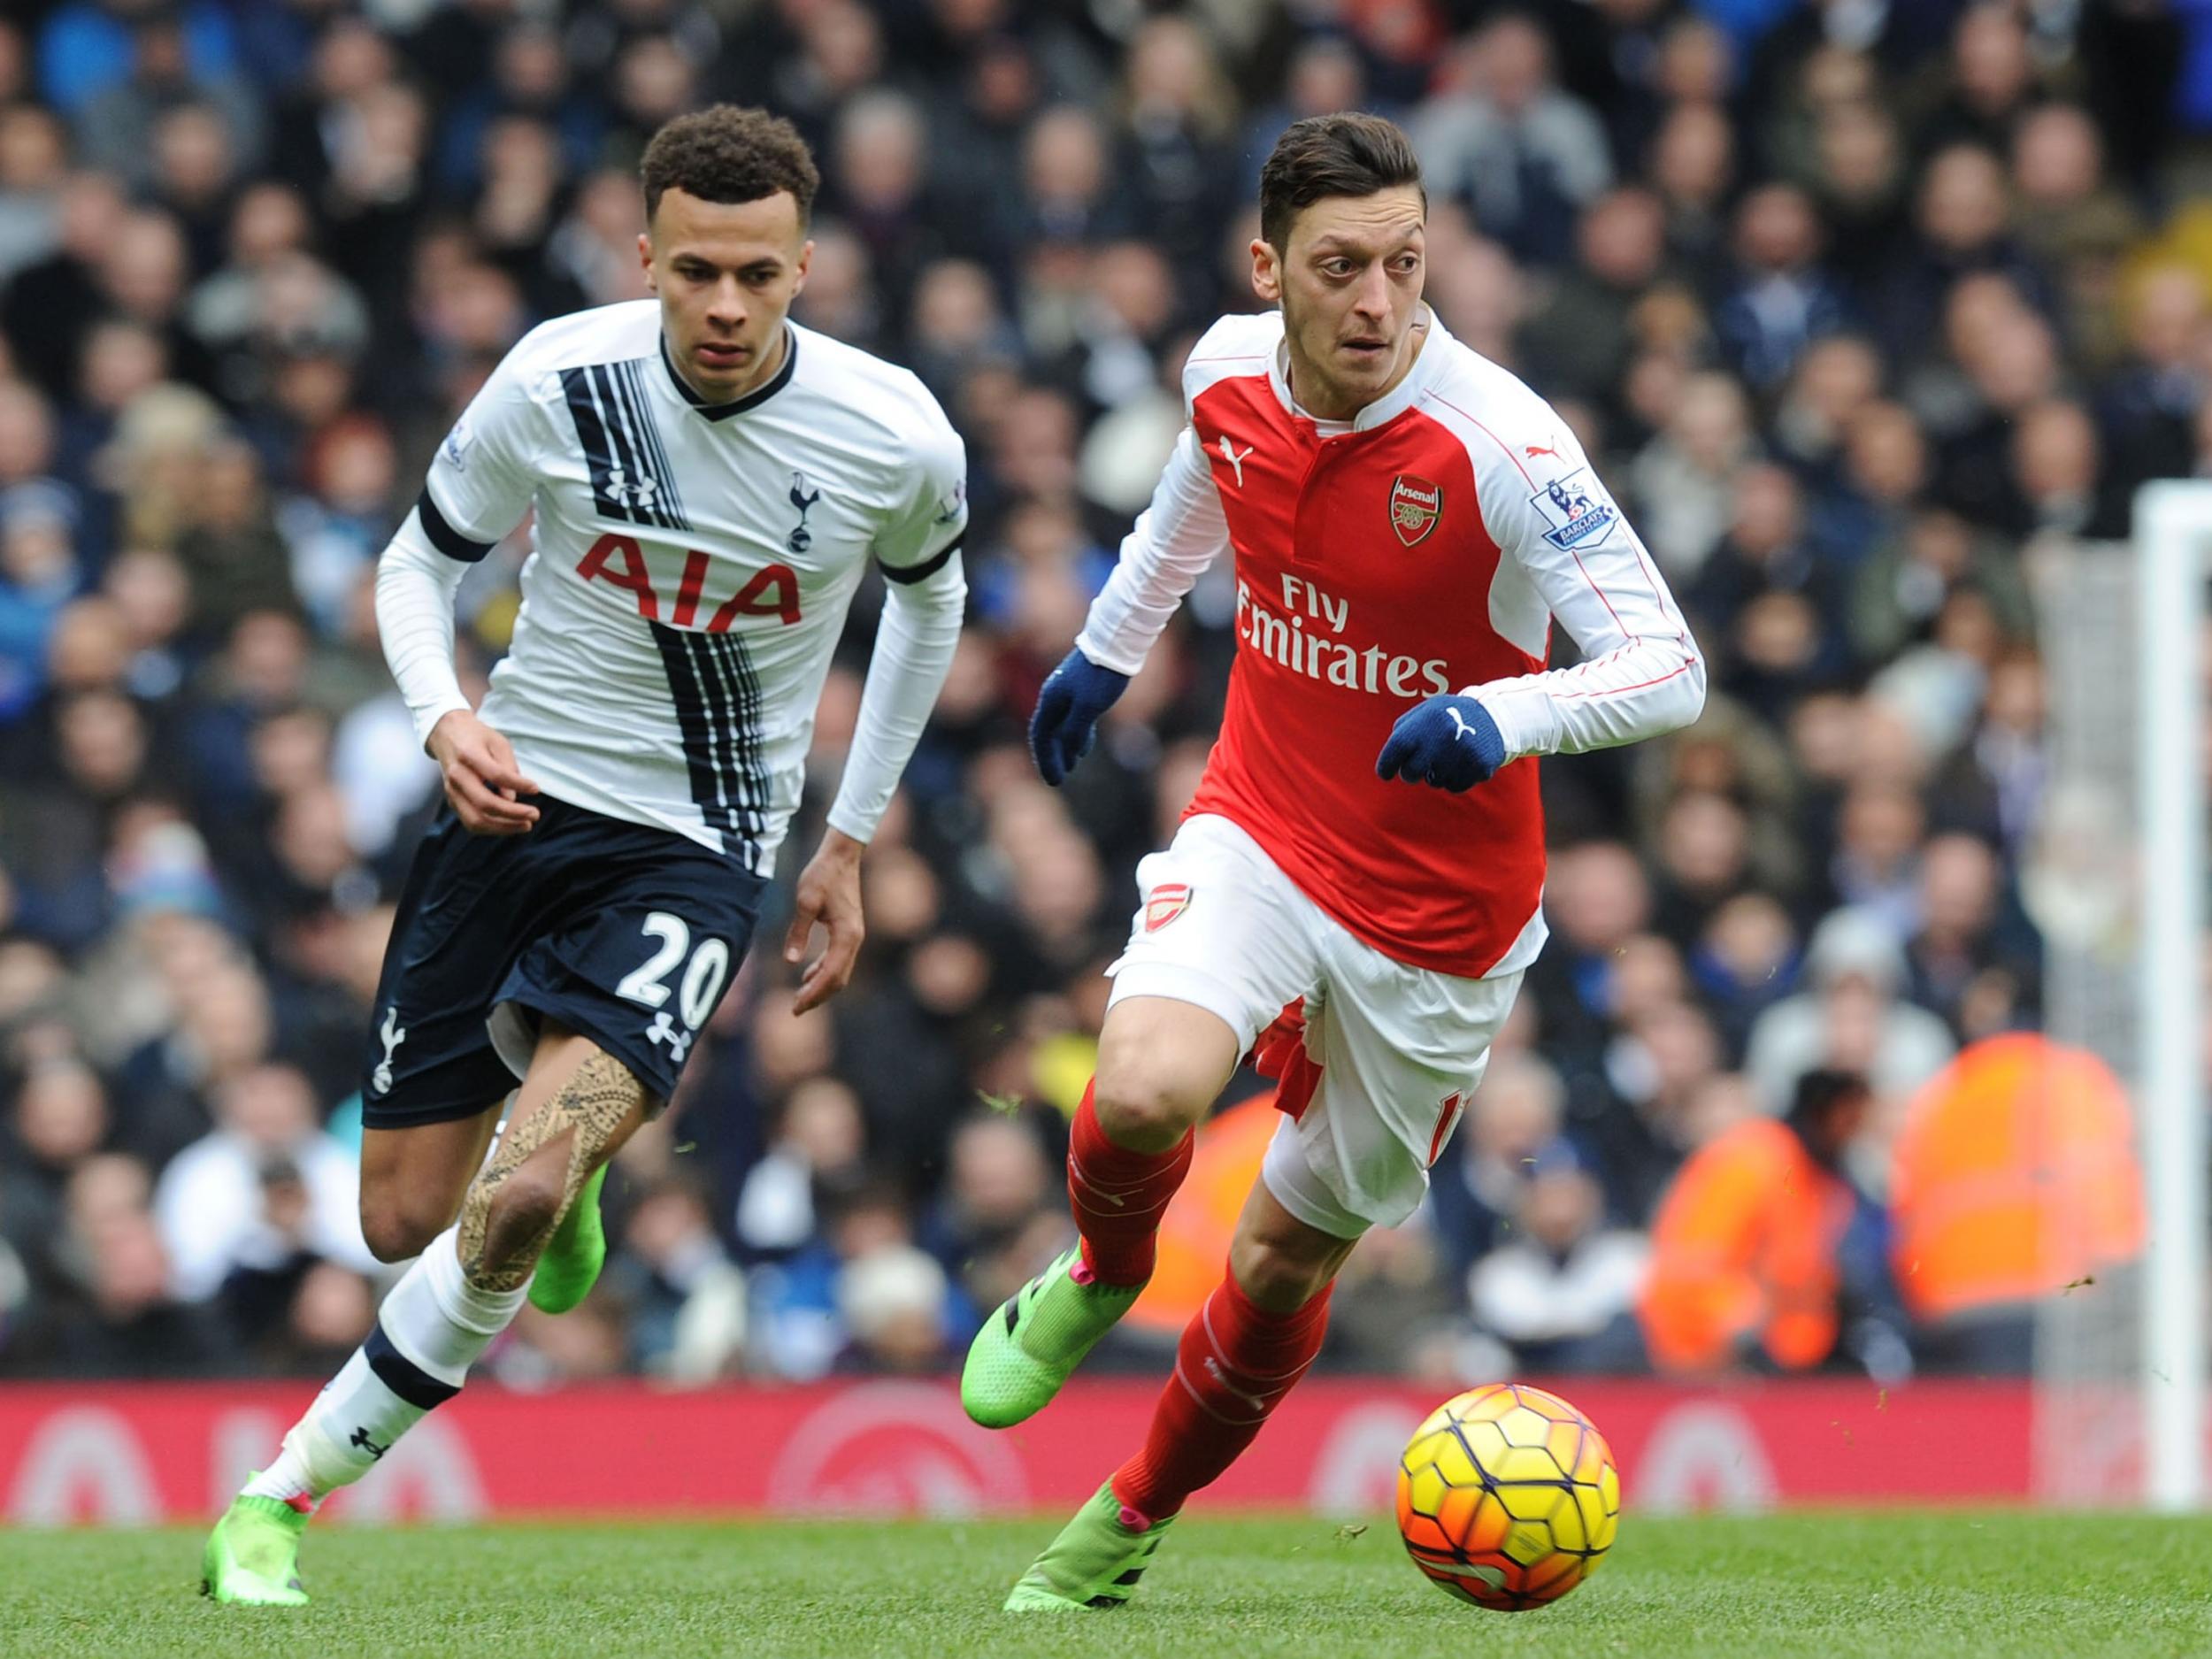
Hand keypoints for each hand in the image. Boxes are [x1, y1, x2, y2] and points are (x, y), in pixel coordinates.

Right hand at [427, 710, 539, 833]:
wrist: (446, 735)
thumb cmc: (476, 738)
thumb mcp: (498, 742)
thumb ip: (507, 768)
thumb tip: (511, 798)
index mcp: (468, 755)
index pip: (496, 775)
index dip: (518, 785)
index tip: (536, 789)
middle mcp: (457, 776)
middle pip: (485, 803)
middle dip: (513, 814)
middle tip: (534, 815)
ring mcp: (452, 792)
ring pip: (475, 820)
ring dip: (503, 828)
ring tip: (525, 825)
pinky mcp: (452, 801)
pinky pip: (471, 822)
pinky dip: (492, 828)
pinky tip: (510, 824)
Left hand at [784, 829, 864, 1013]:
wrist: (841, 855)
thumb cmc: (822, 875)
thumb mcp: (805, 901)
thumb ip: (798, 932)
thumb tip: (790, 962)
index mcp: (846, 935)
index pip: (830, 974)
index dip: (813, 993)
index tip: (795, 1007)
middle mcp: (854, 939)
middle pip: (838, 979)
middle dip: (817, 996)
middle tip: (794, 1009)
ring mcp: (854, 936)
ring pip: (840, 972)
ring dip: (821, 986)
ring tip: (799, 998)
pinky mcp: (849, 931)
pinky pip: (838, 960)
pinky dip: (824, 972)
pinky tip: (807, 975)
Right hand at [1028, 648, 1128, 785]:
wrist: (1115, 644)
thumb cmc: (1101, 675)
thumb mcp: (1089, 706)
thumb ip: (1075, 730)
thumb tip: (1068, 749)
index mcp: (1051, 700)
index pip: (1041, 736)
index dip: (1045, 759)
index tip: (1053, 780)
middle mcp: (1055, 697)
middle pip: (1048, 733)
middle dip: (1053, 757)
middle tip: (1058, 779)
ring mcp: (1067, 693)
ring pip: (1061, 727)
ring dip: (1064, 748)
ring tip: (1070, 767)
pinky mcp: (1081, 691)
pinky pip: (1073, 719)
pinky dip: (1076, 736)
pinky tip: (1084, 748)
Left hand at [1375, 693, 1506, 792]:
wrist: (1494, 716)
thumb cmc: (1450, 716)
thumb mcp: (1426, 712)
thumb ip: (1404, 730)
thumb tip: (1388, 758)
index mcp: (1427, 721)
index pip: (1397, 747)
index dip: (1386, 764)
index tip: (1384, 774)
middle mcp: (1442, 737)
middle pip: (1411, 773)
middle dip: (1410, 774)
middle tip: (1416, 769)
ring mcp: (1462, 753)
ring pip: (1434, 782)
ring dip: (1435, 776)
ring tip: (1447, 758)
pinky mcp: (1478, 767)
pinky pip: (1455, 787)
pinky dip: (1454, 780)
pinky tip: (1461, 765)